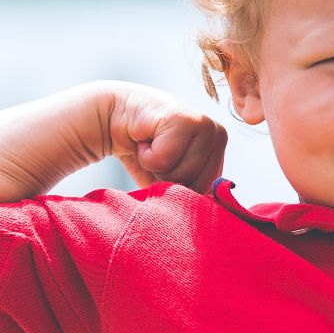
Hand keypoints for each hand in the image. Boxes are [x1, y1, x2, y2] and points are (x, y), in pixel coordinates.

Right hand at [107, 84, 228, 192]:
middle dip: (167, 177)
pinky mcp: (185, 120)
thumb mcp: (170, 179)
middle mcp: (218, 135)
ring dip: (155, 165)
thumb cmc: (144, 152)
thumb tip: (199, 215)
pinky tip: (145, 138)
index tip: (166, 164)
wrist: (113, 117)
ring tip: (150, 145)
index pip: (208, 192)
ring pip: (181, 174)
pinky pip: (164, 160)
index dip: (179, 187)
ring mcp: (204, 125)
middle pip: (197, 185)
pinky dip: (147, 155)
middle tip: (156, 153)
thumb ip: (189, 193)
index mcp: (219, 150)